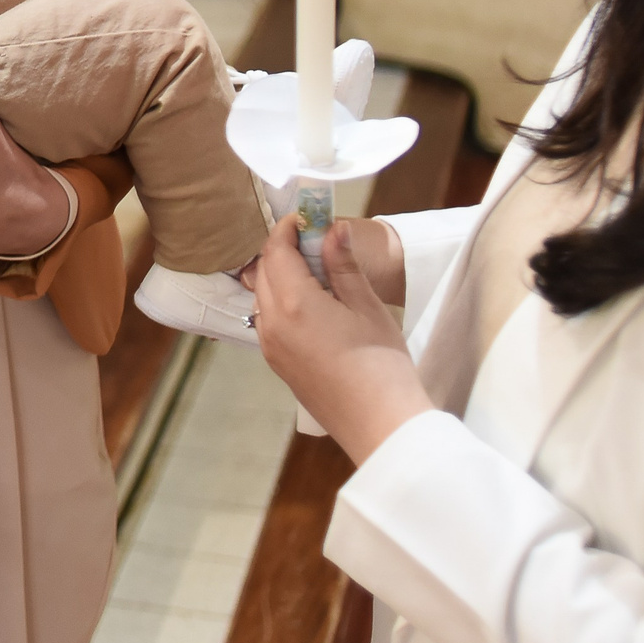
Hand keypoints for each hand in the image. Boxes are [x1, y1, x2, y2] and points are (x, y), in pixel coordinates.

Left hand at [251, 215, 433, 463]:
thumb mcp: (366, 305)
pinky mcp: (277, 364)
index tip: (305, 219)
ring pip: (262, 296)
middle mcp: (271, 323)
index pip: (275, 251)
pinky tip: (311, 304)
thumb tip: (332, 229)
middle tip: (313, 241)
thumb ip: (343, 264)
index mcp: (292, 303)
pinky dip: (280, 302)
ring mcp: (270, 346)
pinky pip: (268, 321)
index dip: (286, 229)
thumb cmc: (382, 363)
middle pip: (263, 272)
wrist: (380, 423)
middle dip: (281, 250)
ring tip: (315, 271)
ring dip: (279, 277)